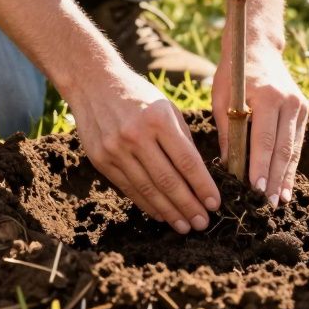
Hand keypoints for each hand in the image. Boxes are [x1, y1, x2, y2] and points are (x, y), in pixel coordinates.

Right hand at [65, 65, 220, 233]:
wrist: (93, 83)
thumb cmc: (138, 95)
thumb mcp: (166, 107)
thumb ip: (182, 139)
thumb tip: (199, 175)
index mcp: (158, 119)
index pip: (186, 161)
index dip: (202, 186)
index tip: (215, 204)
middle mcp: (136, 135)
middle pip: (168, 180)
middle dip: (188, 205)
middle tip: (203, 223)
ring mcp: (115, 149)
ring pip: (148, 189)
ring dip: (169, 211)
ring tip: (185, 225)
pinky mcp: (101, 159)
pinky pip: (128, 188)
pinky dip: (147, 204)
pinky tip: (161, 214)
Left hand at [213, 34, 308, 206]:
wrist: (258, 47)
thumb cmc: (233, 74)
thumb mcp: (222, 99)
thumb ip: (228, 132)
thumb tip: (228, 168)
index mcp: (268, 96)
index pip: (264, 139)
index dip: (260, 166)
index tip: (255, 189)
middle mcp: (289, 102)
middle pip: (283, 148)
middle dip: (275, 178)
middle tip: (267, 203)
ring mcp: (300, 105)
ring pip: (293, 148)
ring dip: (285, 176)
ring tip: (279, 200)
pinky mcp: (303, 109)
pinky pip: (296, 142)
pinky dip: (290, 163)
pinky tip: (285, 182)